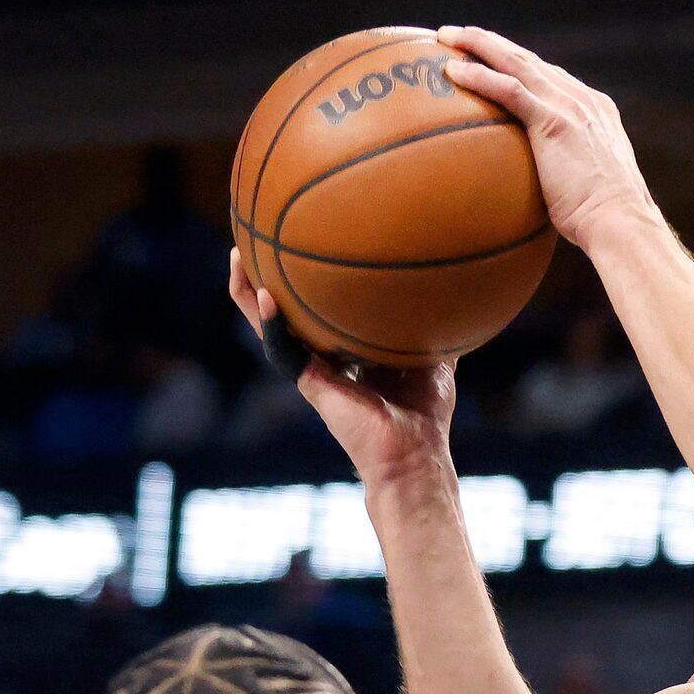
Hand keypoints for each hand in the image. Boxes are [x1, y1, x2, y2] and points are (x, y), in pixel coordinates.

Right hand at [227, 250, 455, 484]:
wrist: (415, 455)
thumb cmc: (425, 414)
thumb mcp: (435, 358)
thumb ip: (433, 328)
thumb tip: (456, 295)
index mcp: (346, 349)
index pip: (317, 309)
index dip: (303, 281)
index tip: (298, 244)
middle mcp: (323, 357)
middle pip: (282, 310)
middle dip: (264, 276)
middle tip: (251, 238)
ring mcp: (312, 370)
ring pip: (267, 327)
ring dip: (247, 293)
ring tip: (236, 257)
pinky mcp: (310, 385)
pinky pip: (283, 351)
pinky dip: (271, 326)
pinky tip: (264, 298)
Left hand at [438, 26, 656, 248]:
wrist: (623, 224)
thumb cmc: (606, 224)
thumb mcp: (591, 189)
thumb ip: (570, 176)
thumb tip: (547, 196)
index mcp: (596, 112)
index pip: (551, 76)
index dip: (519, 63)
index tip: (492, 59)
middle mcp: (584, 100)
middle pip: (531, 60)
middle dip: (493, 43)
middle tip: (459, 37)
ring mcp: (571, 107)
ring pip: (517, 62)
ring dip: (478, 45)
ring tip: (447, 38)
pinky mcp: (554, 121)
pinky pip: (509, 89)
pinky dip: (479, 75)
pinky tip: (452, 71)